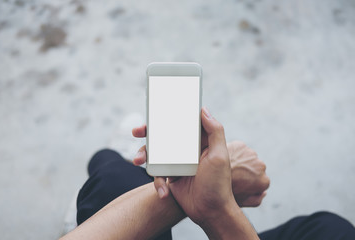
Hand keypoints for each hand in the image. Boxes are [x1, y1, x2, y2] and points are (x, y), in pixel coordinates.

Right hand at [133, 107, 234, 224]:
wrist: (210, 212)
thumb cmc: (219, 184)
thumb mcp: (220, 156)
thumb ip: (215, 132)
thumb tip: (204, 110)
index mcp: (201, 141)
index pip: (184, 123)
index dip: (170, 115)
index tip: (156, 111)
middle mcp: (188, 149)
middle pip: (165, 135)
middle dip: (149, 133)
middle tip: (136, 131)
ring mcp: (177, 162)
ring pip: (156, 153)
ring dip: (144, 155)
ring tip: (137, 161)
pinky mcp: (170, 176)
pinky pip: (157, 173)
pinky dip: (157, 182)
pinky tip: (163, 192)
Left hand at [227, 141, 269, 206]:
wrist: (210, 184)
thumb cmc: (224, 195)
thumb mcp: (243, 202)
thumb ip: (256, 198)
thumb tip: (263, 193)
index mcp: (264, 181)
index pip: (259, 179)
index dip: (247, 179)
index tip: (238, 181)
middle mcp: (261, 166)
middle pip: (254, 166)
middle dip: (245, 168)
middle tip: (231, 173)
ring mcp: (251, 154)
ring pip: (246, 156)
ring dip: (239, 159)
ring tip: (227, 166)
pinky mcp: (240, 145)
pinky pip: (237, 148)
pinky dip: (231, 151)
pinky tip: (224, 159)